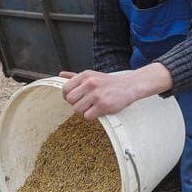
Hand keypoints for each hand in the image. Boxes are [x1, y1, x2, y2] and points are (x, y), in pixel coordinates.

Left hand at [58, 63, 172, 119]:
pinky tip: (99, 109)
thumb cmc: (109, 82)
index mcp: (85, 75)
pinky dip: (92, 115)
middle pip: (70, 100)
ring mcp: (96, 94)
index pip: (65, 89)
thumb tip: (61, 74)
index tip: (76, 98)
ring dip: (84, 110)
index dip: (68, 96)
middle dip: (77, 104)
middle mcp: (90, 83)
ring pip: (77, 109)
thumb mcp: (92, 75)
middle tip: (86, 102)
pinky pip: (87, 116)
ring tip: (93, 105)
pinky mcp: (103, 105)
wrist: (130, 86)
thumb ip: (75, 76)